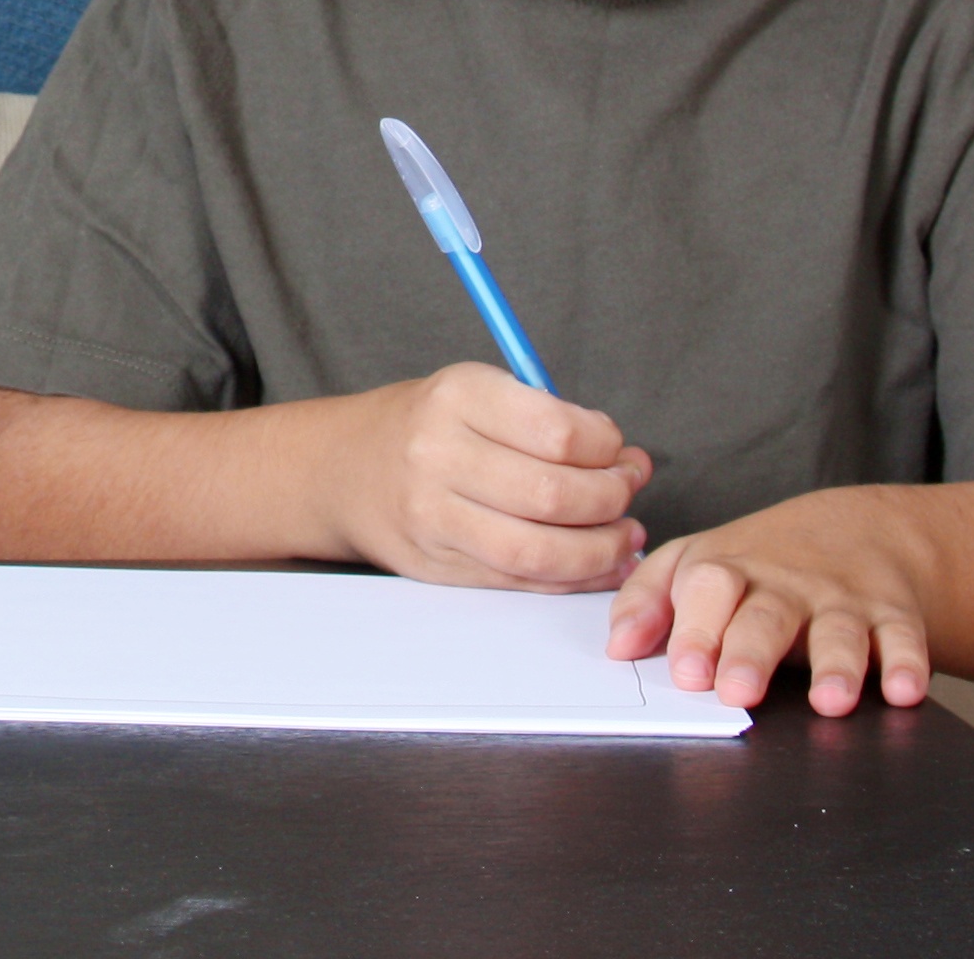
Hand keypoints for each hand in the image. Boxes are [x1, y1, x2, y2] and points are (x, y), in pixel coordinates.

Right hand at [329, 363, 649, 589]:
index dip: (607, 447)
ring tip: (623, 535)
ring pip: (540, 552)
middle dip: (612, 499)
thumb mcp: (477, 391)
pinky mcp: (438, 565)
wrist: (344, 468)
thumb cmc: (427, 425)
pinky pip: (521, 582)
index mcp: (457, 397)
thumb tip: (629, 462)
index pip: (558, 431)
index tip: (618, 450)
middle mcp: (438, 456)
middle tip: (627, 492)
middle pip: (555, 495)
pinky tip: (597, 564)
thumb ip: (549, 419)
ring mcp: (434, 517)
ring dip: (601, 550)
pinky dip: (573, 579)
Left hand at [608, 487, 938, 714]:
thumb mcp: (693, 564)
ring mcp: (842, 601)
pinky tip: (905, 689)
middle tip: (737, 691)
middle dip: (751, 653)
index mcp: (729, 571)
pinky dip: (908, 664)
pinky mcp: (894, 616)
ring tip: (829, 699)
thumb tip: (618, 649)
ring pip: (839, 631)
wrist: (855, 531)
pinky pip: (904, 639)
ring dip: (836, 665)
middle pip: (766, 615)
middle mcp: (786, 585)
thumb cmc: (756, 563)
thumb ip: (648, 601)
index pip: (707, 588)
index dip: (696, 629)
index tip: (687, 671)